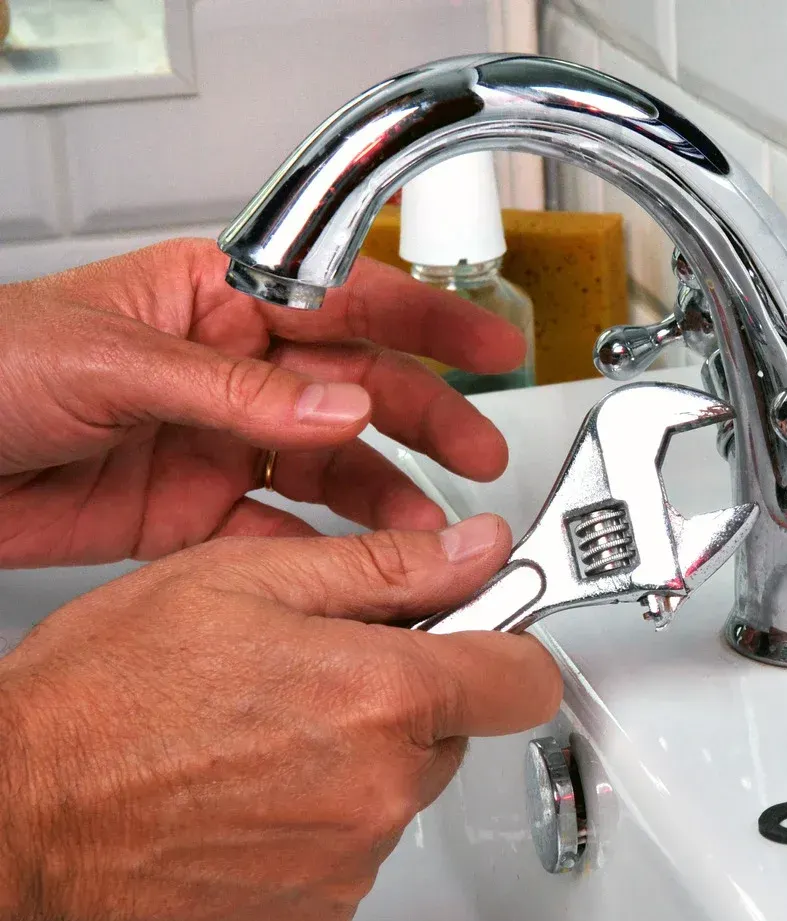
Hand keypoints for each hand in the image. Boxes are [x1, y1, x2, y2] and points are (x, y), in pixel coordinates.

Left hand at [0, 238, 525, 567]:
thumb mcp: (113, 359)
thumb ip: (235, 389)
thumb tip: (340, 405)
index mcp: (217, 303)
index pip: (344, 300)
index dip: (427, 319)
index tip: (491, 342)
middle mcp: (231, 371)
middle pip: (355, 391)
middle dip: (426, 421)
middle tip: (478, 454)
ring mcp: (217, 441)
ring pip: (329, 467)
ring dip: (383, 500)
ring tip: (429, 535)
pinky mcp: (191, 512)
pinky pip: (277, 533)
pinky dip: (319, 555)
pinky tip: (354, 571)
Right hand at [0, 514, 561, 920]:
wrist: (7, 818)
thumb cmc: (97, 699)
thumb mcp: (241, 580)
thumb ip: (383, 566)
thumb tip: (476, 550)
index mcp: (381, 695)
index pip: (524, 680)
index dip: (503, 649)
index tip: (477, 639)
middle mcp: (380, 791)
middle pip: (449, 737)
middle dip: (402, 703)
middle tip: (309, 682)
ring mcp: (348, 867)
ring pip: (394, 799)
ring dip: (351, 770)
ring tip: (250, 745)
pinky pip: (347, 864)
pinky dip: (311, 836)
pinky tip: (238, 805)